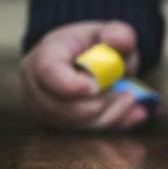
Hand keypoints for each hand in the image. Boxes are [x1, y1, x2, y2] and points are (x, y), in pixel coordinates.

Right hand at [20, 21, 148, 130]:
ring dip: (110, 115)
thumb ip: (119, 34)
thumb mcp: (113, 33)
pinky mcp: (57, 126)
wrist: (88, 61)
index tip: (97, 87)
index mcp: (45, 54)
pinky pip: (85, 135)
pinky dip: (112, 125)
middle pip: (62, 107)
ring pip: (76, 126)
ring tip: (130, 99)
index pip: (47, 72)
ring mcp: (43, 109)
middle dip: (101, 104)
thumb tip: (118, 39)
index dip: (72, 84)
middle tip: (128, 93)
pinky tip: (131, 112)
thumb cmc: (98, 46)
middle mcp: (36, 84)